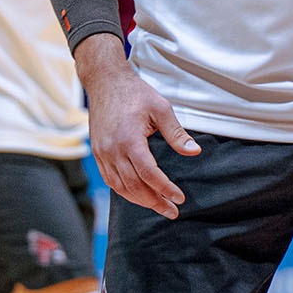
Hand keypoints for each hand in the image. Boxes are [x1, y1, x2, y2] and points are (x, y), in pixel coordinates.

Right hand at [76, 35, 199, 218]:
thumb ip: (176, 133)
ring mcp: (102, 153)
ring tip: (158, 207)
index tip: (179, 198)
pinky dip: (124, 192)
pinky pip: (110, 180)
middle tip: (172, 211)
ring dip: (140, 200)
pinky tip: (137, 196)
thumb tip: (195, 152)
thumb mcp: (161, 108)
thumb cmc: (134, 93)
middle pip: (134, 186)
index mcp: (129, 139)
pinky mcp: (98, 153)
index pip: (148, 174)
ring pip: (120, 187)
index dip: (165, 189)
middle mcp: (112, 150)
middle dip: (154, 201)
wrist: (105, 81)